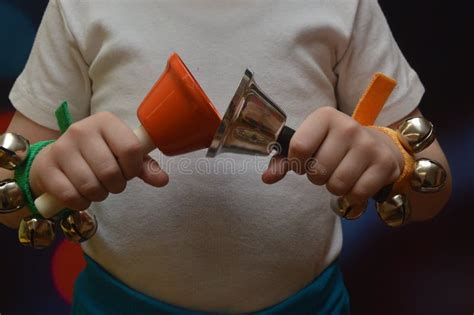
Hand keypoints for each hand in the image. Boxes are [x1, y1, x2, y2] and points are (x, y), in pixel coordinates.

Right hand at [29, 112, 168, 210]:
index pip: (130, 148)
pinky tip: (81, 194)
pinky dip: (81, 203)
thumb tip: (163, 180)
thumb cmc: (99, 155)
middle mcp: (81, 129)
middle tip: (112, 182)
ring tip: (97, 187)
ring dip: (99, 195)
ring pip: (90, 185)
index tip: (129, 171)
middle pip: (110, 171)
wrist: (57, 159)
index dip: (133, 168)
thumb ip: (145, 166)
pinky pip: (71, 195)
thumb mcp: (124, 156)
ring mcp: (61, 147)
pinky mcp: (46, 167)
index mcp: (105, 121)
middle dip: (116, 185)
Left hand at [262, 107, 403, 203]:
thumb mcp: (310, 144)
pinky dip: (353, 195)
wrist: (378, 145)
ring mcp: (368, 145)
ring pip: (336, 185)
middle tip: (327, 169)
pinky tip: (357, 182)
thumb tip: (267, 178)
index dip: (297, 162)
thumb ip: (285, 161)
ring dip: (334, 187)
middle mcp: (348, 126)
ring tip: (341, 174)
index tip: (304, 161)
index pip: (298, 147)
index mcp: (325, 117)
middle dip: (317, 177)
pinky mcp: (384, 164)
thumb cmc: (335, 146)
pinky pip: (357, 194)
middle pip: (317, 171)